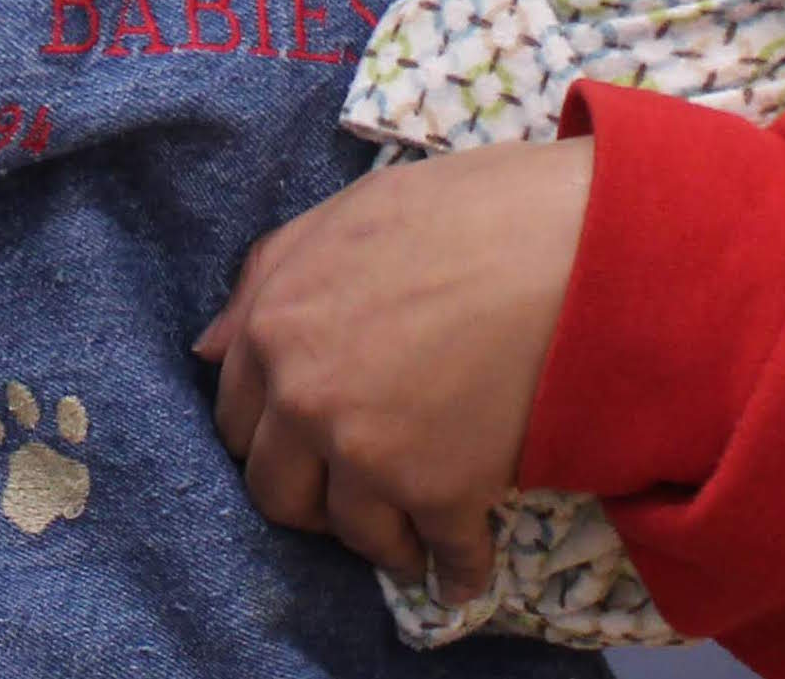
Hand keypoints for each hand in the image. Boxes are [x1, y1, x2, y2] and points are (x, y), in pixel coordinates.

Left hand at [192, 138, 593, 599]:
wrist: (575, 248)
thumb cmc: (472, 212)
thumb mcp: (349, 215)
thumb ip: (269, 277)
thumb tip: (209, 350)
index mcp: (274, 325)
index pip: (237, 415)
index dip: (272, 432)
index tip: (304, 443)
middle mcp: (304, 399)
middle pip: (277, 490)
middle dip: (311, 498)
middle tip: (350, 494)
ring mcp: (367, 454)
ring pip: (352, 533)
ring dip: (382, 540)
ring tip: (411, 538)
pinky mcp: (436, 494)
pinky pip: (439, 556)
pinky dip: (455, 570)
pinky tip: (464, 571)